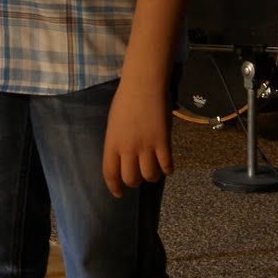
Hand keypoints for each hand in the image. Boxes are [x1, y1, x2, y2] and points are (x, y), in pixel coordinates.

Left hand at [101, 78, 173, 197]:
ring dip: (152, 177)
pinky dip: (168, 170)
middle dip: (135, 183)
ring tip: (154, 172)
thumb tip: (123, 158)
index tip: (119, 193)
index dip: (114, 187)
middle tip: (138, 178)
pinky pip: (166, 165)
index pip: (110, 173)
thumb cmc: (125, 100)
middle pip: (131, 178)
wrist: (143, 84)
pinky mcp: (163, 141)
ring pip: (149, 175)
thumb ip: (116, 142)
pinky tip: (167, 167)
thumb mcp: (113, 124)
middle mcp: (127, 148)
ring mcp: (146, 145)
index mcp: (111, 143)